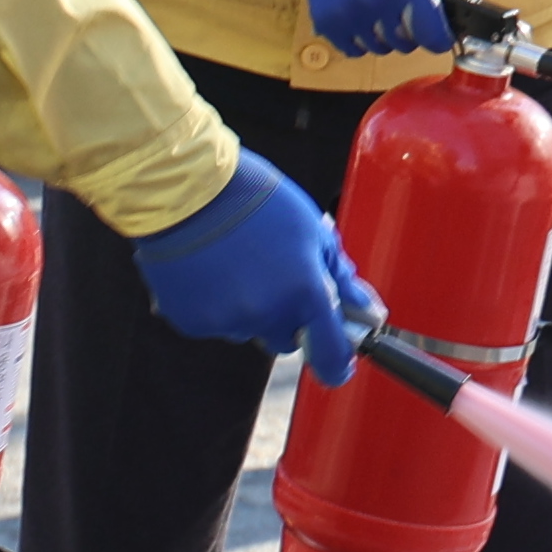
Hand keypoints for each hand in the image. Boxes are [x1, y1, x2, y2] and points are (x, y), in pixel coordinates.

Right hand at [125, 151, 381, 384]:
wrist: (185, 187)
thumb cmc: (255, 200)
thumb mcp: (312, 229)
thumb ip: (340, 277)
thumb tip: (366, 312)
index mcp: (305, 291)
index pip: (331, 354)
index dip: (338, 363)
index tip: (341, 364)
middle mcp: (268, 314)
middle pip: (287, 340)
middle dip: (288, 318)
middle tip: (274, 276)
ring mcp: (228, 321)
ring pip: (249, 329)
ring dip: (250, 308)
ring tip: (235, 262)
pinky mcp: (192, 322)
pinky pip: (216, 324)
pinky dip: (216, 305)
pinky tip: (210, 270)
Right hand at [287, 0, 463, 58]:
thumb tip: (472, 14)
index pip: (432, 36)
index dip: (438, 38)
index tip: (437, 34)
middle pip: (405, 44)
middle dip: (409, 31)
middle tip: (402, 8)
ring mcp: (347, 11)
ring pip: (378, 48)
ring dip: (382, 35)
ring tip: (378, 5)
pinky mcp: (326, 19)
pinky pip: (353, 49)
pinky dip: (359, 37)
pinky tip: (359, 12)